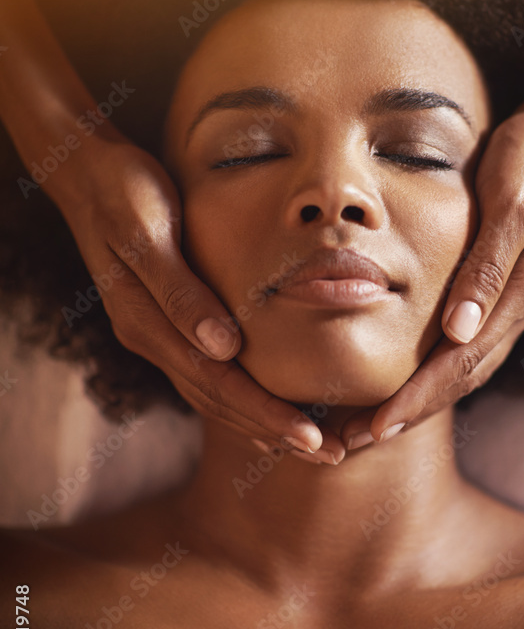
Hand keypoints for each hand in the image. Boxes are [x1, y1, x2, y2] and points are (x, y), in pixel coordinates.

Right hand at [46, 134, 344, 460]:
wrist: (89, 173)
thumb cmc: (124, 192)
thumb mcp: (148, 233)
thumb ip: (181, 292)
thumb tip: (225, 348)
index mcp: (148, 324)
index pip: (218, 385)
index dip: (265, 414)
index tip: (312, 438)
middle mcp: (151, 339)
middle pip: (218, 402)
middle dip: (273, 432)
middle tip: (328, 455)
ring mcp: (156, 334)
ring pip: (212, 395)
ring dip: (260, 423)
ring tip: (308, 444)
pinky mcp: (165, 323)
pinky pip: (206, 374)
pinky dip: (239, 398)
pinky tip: (264, 408)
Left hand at [340, 106, 523, 445]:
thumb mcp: (510, 203)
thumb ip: (487, 267)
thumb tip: (458, 330)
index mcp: (520, 295)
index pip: (461, 364)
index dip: (418, 398)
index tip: (377, 427)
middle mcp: (518, 309)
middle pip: (461, 379)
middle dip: (410, 413)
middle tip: (356, 440)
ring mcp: (513, 303)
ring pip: (465, 368)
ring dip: (420, 399)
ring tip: (373, 423)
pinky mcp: (504, 291)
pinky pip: (467, 345)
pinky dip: (435, 370)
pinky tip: (408, 376)